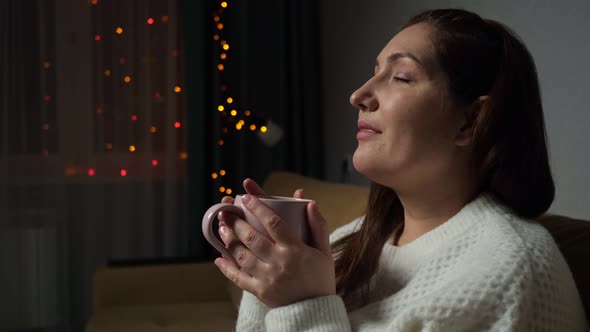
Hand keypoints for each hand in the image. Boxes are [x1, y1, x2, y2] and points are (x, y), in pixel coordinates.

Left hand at [215, 178, 335, 307]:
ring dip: (229, 240)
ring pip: (242, 255)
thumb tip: (310, 202)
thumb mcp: (324, 251)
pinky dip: (227, 268)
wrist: (315, 312)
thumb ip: (318, 226)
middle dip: (236, 222)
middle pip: (252, 237)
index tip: (246, 197)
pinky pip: (239, 277)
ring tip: (222, 229)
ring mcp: (267, 278)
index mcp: (295, 250)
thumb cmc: (320, 278)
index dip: (258, 207)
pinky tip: (218, 258)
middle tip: (226, 210)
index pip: (274, 222)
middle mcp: (279, 262)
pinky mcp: (259, 291)